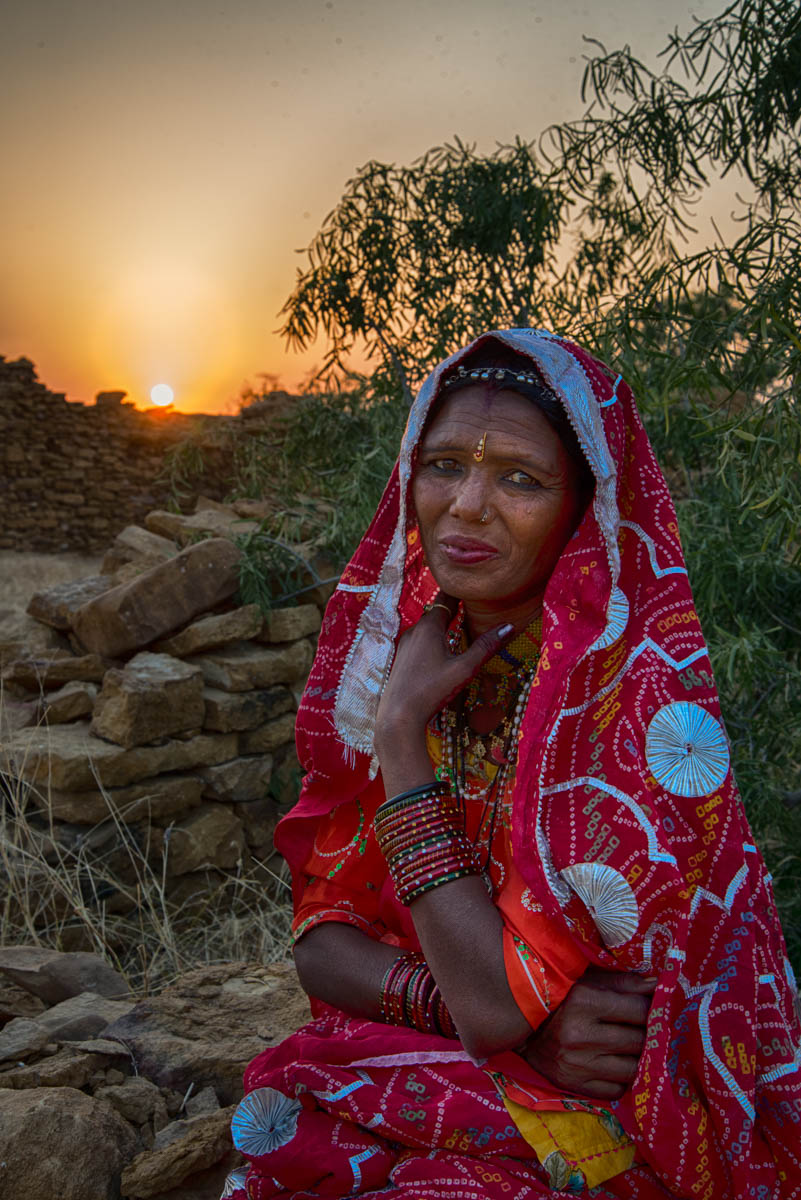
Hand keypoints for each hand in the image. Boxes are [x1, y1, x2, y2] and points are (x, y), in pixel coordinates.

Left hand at [374, 596, 513, 755]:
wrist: (399, 715)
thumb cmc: (432, 690)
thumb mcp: (464, 669)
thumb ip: (485, 647)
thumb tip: (509, 627)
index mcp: (429, 627)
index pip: (446, 598)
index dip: (460, 590)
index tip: (474, 586)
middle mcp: (414, 630)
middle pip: (437, 611)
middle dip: (454, 606)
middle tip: (473, 603)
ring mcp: (405, 644)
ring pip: (427, 626)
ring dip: (444, 623)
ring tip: (461, 623)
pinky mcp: (402, 658)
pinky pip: (420, 639)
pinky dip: (434, 636)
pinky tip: (443, 648)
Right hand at [522, 966, 655, 1099]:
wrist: (521, 1029)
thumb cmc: (561, 998)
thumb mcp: (588, 981)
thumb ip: (624, 983)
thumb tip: (658, 985)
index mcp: (583, 1001)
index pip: (638, 1009)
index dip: (653, 1008)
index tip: (656, 1007)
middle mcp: (580, 1034)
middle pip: (639, 1041)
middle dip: (649, 1034)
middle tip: (649, 1029)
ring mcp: (577, 1064)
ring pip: (632, 1069)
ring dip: (638, 1059)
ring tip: (632, 1048)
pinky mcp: (574, 1085)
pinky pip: (616, 1090)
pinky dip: (621, 1079)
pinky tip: (614, 1065)